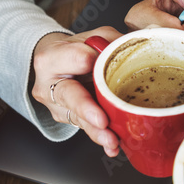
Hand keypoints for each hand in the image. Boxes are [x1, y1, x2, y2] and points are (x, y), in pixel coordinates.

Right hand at [31, 27, 120, 155]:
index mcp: (51, 58)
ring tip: (112, 140)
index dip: (85, 61)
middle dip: (87, 110)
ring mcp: (57, 106)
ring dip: (97, 132)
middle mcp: (48, 84)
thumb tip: (134, 51)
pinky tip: (111, 147)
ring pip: (79, 119)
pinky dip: (101, 137)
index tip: (93, 62)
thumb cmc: (77, 49)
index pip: (71, 59)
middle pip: (70, 96)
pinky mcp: (68, 119)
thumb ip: (110, 41)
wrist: (57, 64)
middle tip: (101, 120)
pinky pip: (86, 128)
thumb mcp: (93, 36)